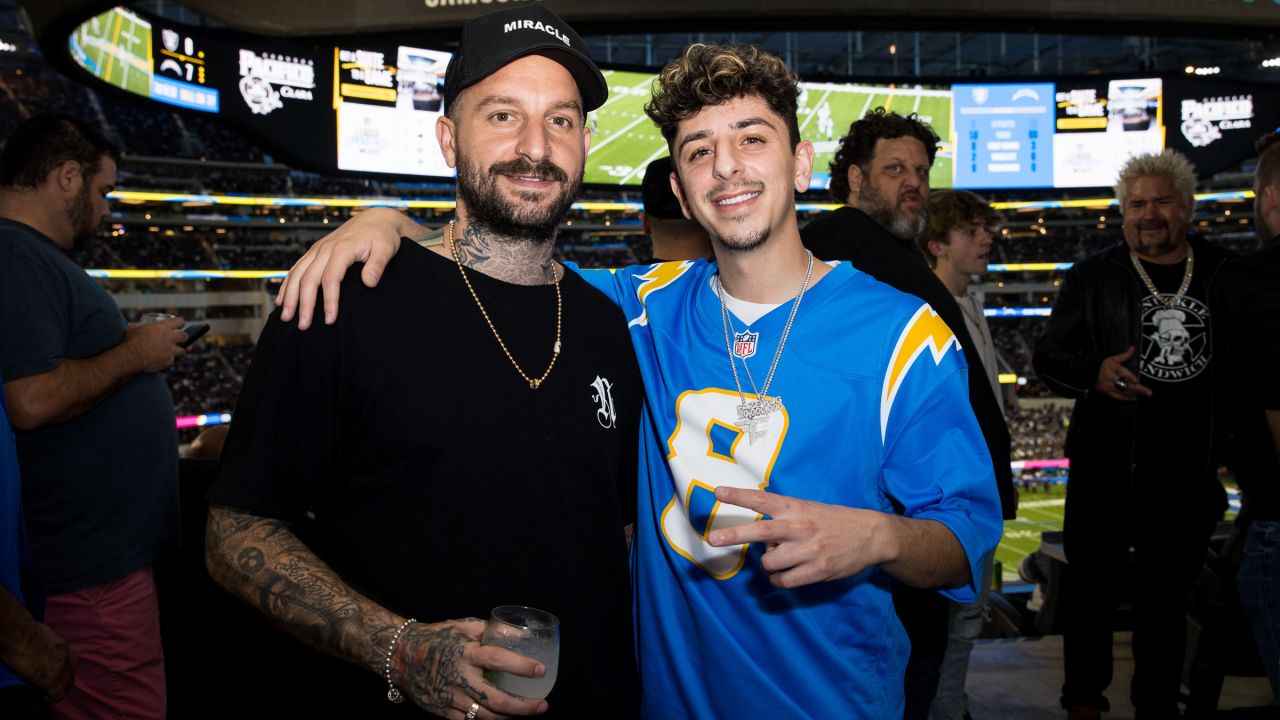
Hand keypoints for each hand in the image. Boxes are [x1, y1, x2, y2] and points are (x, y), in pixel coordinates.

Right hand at [4, 622, 77, 701]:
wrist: (20, 634)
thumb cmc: (28, 631)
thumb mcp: (47, 636)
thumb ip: (51, 646)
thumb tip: (45, 649)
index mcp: (66, 649)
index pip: (73, 665)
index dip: (64, 673)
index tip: (55, 677)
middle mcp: (67, 660)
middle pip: (70, 678)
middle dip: (61, 684)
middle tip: (49, 688)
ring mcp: (60, 670)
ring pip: (65, 688)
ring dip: (56, 692)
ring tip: (45, 694)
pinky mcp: (50, 679)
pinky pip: (56, 694)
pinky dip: (51, 698)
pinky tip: (42, 696)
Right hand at [123, 318, 185, 371]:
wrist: (130, 356)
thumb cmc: (130, 341)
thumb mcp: (134, 327)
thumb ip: (140, 325)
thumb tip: (139, 325)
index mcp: (163, 327)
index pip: (179, 321)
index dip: (180, 323)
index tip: (180, 325)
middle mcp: (170, 338)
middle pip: (185, 336)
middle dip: (183, 338)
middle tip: (181, 340)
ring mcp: (171, 350)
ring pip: (183, 351)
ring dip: (179, 352)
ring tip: (175, 353)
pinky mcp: (169, 361)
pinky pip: (173, 361)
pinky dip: (169, 361)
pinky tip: (165, 361)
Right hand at [277, 208, 415, 329]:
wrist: (375, 220)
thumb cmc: (383, 236)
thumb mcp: (387, 248)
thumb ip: (378, 265)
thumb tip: (369, 283)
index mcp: (342, 249)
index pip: (330, 278)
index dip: (329, 300)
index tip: (330, 320)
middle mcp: (325, 249)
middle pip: (308, 279)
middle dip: (304, 304)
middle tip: (303, 326)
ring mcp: (318, 249)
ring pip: (297, 274)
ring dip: (290, 296)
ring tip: (286, 318)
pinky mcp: (315, 252)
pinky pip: (296, 268)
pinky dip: (287, 285)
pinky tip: (282, 300)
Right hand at [393, 618, 547, 718]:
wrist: (400, 656)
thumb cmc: (435, 638)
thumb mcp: (461, 626)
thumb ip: (487, 630)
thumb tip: (514, 633)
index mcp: (465, 652)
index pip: (498, 659)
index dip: (521, 666)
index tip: (541, 670)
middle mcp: (459, 677)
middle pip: (495, 699)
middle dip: (522, 706)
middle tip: (542, 706)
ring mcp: (450, 697)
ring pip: (484, 715)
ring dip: (508, 717)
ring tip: (526, 713)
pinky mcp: (441, 711)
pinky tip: (500, 718)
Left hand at [707, 486, 891, 588]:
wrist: (871, 535)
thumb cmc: (832, 521)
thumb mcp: (808, 510)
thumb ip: (783, 518)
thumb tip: (758, 540)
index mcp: (795, 508)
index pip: (762, 499)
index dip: (739, 496)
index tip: (717, 492)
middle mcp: (800, 527)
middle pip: (761, 531)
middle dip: (734, 535)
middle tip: (713, 540)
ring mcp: (809, 549)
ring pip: (769, 562)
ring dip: (769, 564)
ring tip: (784, 558)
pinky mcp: (818, 570)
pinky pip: (784, 581)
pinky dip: (779, 580)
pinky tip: (788, 574)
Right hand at [1093, 346, 1151, 400]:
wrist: (1090, 374)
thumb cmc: (1103, 366)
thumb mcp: (1113, 359)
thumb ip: (1124, 355)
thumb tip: (1133, 348)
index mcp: (1112, 368)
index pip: (1121, 372)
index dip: (1129, 377)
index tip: (1136, 380)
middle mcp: (1110, 378)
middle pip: (1125, 384)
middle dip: (1138, 389)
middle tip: (1148, 392)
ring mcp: (1109, 386)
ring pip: (1124, 392)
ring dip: (1135, 393)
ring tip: (1145, 393)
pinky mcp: (1107, 392)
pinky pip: (1118, 397)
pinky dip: (1127, 398)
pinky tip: (1135, 397)